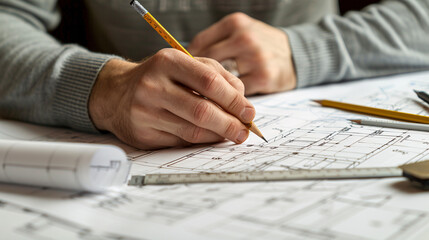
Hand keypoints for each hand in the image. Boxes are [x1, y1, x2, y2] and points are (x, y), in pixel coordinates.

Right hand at [89, 49, 255, 149]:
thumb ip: (216, 75)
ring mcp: (145, 112)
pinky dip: (200, 142)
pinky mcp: (142, 134)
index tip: (249, 112)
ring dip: (217, 136)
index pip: (209, 82)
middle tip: (243, 131)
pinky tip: (209, 137)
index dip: (234, 100)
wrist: (115, 93)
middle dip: (229, 124)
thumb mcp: (184, 64)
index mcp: (168, 61)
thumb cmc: (159, 77)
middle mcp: (153, 85)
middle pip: (201, 111)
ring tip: (231, 134)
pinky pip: (180, 142)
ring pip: (192, 131)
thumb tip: (242, 101)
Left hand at [188, 13, 296, 94]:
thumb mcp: (240, 31)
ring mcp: (255, 58)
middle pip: (207, 62)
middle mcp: (245, 38)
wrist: (296, 55)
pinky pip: (236, 92)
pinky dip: (229, 98)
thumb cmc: (261, 45)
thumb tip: (187, 61)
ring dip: (214, 91)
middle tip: (192, 89)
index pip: (199, 44)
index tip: (185, 74)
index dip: (189, 63)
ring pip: (221, 79)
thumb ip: (216, 42)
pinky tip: (228, 99)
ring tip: (210, 96)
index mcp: (235, 24)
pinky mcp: (263, 78)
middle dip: (197, 79)